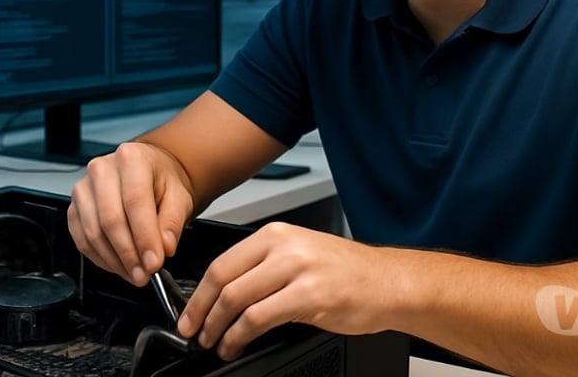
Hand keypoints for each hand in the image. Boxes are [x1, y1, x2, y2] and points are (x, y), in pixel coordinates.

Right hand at [67, 141, 194, 286]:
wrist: (148, 174)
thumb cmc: (161, 182)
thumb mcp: (179, 196)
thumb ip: (173, 222)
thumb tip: (164, 248)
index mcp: (131, 158)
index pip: (135, 201)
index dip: (144, 237)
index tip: (154, 263)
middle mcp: (102, 169)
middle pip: (110, 219)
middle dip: (129, 254)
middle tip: (145, 274)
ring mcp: (84, 188)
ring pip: (93, 233)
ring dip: (115, 261)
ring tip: (135, 274)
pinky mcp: (74, 208)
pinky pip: (82, 240)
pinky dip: (101, 259)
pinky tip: (119, 265)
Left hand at [177, 222, 384, 359]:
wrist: (387, 281)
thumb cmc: (346, 271)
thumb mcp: (299, 253)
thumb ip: (264, 266)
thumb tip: (225, 292)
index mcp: (275, 233)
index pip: (222, 260)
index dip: (199, 292)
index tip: (190, 312)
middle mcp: (283, 245)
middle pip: (224, 279)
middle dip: (201, 311)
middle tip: (193, 331)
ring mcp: (296, 269)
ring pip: (237, 299)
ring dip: (218, 328)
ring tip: (214, 343)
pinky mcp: (309, 296)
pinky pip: (259, 318)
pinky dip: (239, 336)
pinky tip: (236, 345)